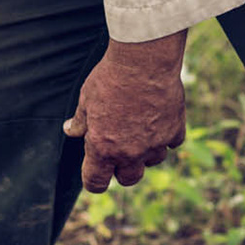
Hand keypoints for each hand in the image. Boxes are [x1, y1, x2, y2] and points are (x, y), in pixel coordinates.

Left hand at [65, 31, 187, 191]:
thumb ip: (81, 121)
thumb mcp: (87, 99)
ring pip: (153, 161)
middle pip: (129, 179)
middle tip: (120, 150)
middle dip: (123, 169)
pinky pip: (172, 142)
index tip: (96, 173)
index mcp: (102, 148)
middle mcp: (129, 152)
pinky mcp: (174, 130)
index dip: (94, 181)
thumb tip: (71, 131)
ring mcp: (154, 143)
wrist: (142, 61)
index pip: (96, 183)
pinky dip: (166, 135)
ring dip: (147, 151)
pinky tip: (159, 118)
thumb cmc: (110, 78)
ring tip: (141, 128)